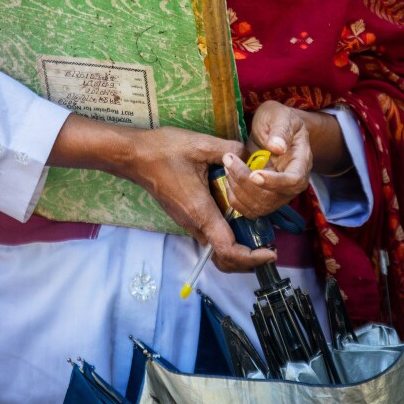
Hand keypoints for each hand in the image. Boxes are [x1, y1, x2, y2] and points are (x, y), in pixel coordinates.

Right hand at [124, 128, 277, 273]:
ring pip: (216, 246)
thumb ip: (230, 149)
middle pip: (224, 257)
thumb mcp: (200, 144)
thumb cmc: (164, 151)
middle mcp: (194, 223)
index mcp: (200, 211)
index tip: (269, 253)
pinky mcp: (185, 215)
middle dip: (248, 259)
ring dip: (238, 247)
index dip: (251, 258)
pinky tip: (238, 214)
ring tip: (258, 233)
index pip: (228, 250)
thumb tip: (249, 153)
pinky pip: (209, 232)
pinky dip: (227, 235)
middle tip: (268, 247)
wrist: (134, 156)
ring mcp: (187, 221)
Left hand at [222, 101, 313, 218]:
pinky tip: (229, 177)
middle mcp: (292, 182)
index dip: (274, 182)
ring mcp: (278, 193)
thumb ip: (280, 130)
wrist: (272, 128)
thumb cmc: (278, 119)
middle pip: (273, 197)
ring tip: (228, 165)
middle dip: (246, 182)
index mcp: (301, 162)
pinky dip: (235, 198)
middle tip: (229, 160)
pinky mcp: (264, 198)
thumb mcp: (280, 116)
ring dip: (238, 189)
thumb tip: (278, 147)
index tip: (254, 174)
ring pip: (259, 206)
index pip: (293, 181)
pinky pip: (249, 209)